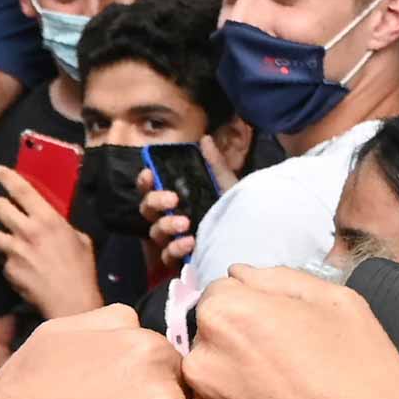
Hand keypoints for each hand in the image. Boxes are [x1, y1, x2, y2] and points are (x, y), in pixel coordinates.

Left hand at [0, 165, 102, 318]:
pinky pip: (1, 260)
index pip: (21, 189)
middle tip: (4, 212)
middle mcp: (27, 231)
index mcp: (48, 219)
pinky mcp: (8, 269)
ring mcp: (15, 251)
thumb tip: (52, 221)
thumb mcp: (79, 239)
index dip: (6, 176)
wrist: (72, 301)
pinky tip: (21, 268)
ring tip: (9, 244)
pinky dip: (8, 262)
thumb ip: (61, 225)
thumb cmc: (81, 269)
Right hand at [138, 137, 236, 267]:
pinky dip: (175, 249)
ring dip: (166, 225)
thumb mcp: (227, 184)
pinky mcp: (181, 260)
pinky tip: (190, 243)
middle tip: (173, 199)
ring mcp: (173, 239)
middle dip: (155, 201)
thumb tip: (205, 138)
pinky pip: (167, 256)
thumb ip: (214, 163)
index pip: (150, 188)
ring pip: (154, 232)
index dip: (145, 181)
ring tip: (185, 223)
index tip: (150, 173)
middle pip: (147, 209)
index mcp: (176, 198)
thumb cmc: (235, 209)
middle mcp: (169, 217)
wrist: (253, 236)